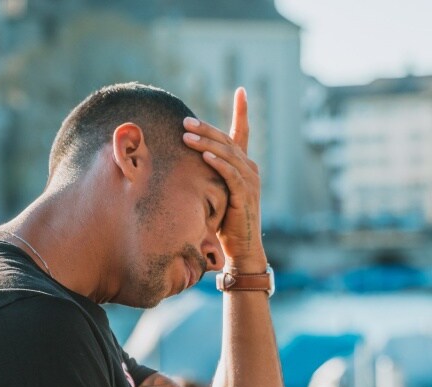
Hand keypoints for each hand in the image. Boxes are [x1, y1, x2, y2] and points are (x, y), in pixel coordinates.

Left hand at [183, 88, 266, 272]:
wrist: (242, 247)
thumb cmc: (225, 221)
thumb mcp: (216, 192)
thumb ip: (209, 175)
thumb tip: (186, 162)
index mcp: (244, 165)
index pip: (243, 133)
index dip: (242, 111)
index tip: (241, 90)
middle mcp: (250, 169)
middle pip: (227, 141)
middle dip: (205, 129)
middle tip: (184, 120)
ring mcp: (249, 181)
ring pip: (227, 154)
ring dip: (206, 143)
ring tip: (186, 135)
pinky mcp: (244, 195)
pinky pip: (230, 174)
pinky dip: (217, 163)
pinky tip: (204, 155)